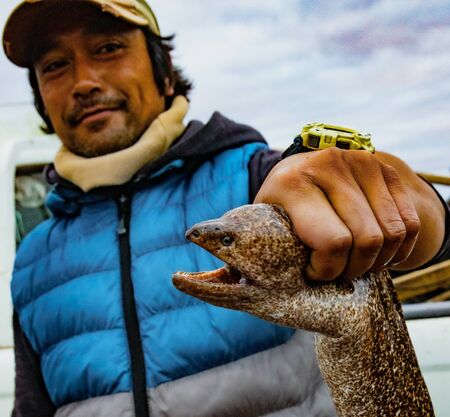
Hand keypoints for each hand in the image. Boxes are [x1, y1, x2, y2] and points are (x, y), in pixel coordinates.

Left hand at [255, 148, 421, 280]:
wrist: (306, 166)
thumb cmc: (281, 206)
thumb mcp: (260, 222)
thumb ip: (240, 249)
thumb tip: (206, 282)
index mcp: (292, 183)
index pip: (332, 242)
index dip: (327, 271)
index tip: (313, 272)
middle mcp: (329, 166)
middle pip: (367, 240)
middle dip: (353, 270)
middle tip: (337, 273)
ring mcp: (362, 163)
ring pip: (391, 234)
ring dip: (377, 261)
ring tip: (356, 263)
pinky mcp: (386, 168)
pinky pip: (408, 223)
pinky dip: (399, 248)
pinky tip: (378, 253)